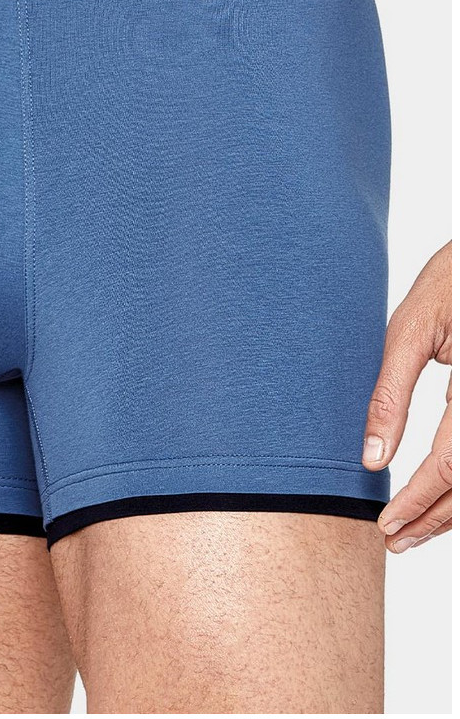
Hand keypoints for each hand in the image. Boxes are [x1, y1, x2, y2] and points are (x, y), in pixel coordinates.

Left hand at [362, 242, 451, 551]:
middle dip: (435, 520)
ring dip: (454, 510)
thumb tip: (371, 457)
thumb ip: (390, 396)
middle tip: (395, 541)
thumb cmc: (449, 281)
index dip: (417, 504)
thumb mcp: (410, 333)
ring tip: (415, 530)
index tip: (386, 527)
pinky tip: (443, 494)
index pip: (450, 467)